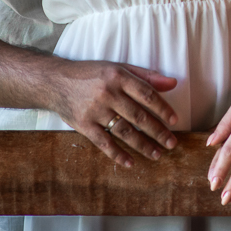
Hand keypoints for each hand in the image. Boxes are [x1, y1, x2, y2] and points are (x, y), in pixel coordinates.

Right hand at [47, 59, 179, 168]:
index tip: (174, 120)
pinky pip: (104, 143)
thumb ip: (146, 75)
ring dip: (143, 145)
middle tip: (172, 143)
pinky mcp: (83, 125)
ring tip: (157, 154)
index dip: (163, 109)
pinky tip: (131, 162)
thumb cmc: (91, 73)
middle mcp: (107, 93)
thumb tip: (173, 83)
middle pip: (139, 116)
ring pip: (124, 131)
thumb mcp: (118, 67)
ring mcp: (95, 110)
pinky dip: (118, 154)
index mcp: (118, 76)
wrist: (55, 81)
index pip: (147, 94)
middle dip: (158, 131)